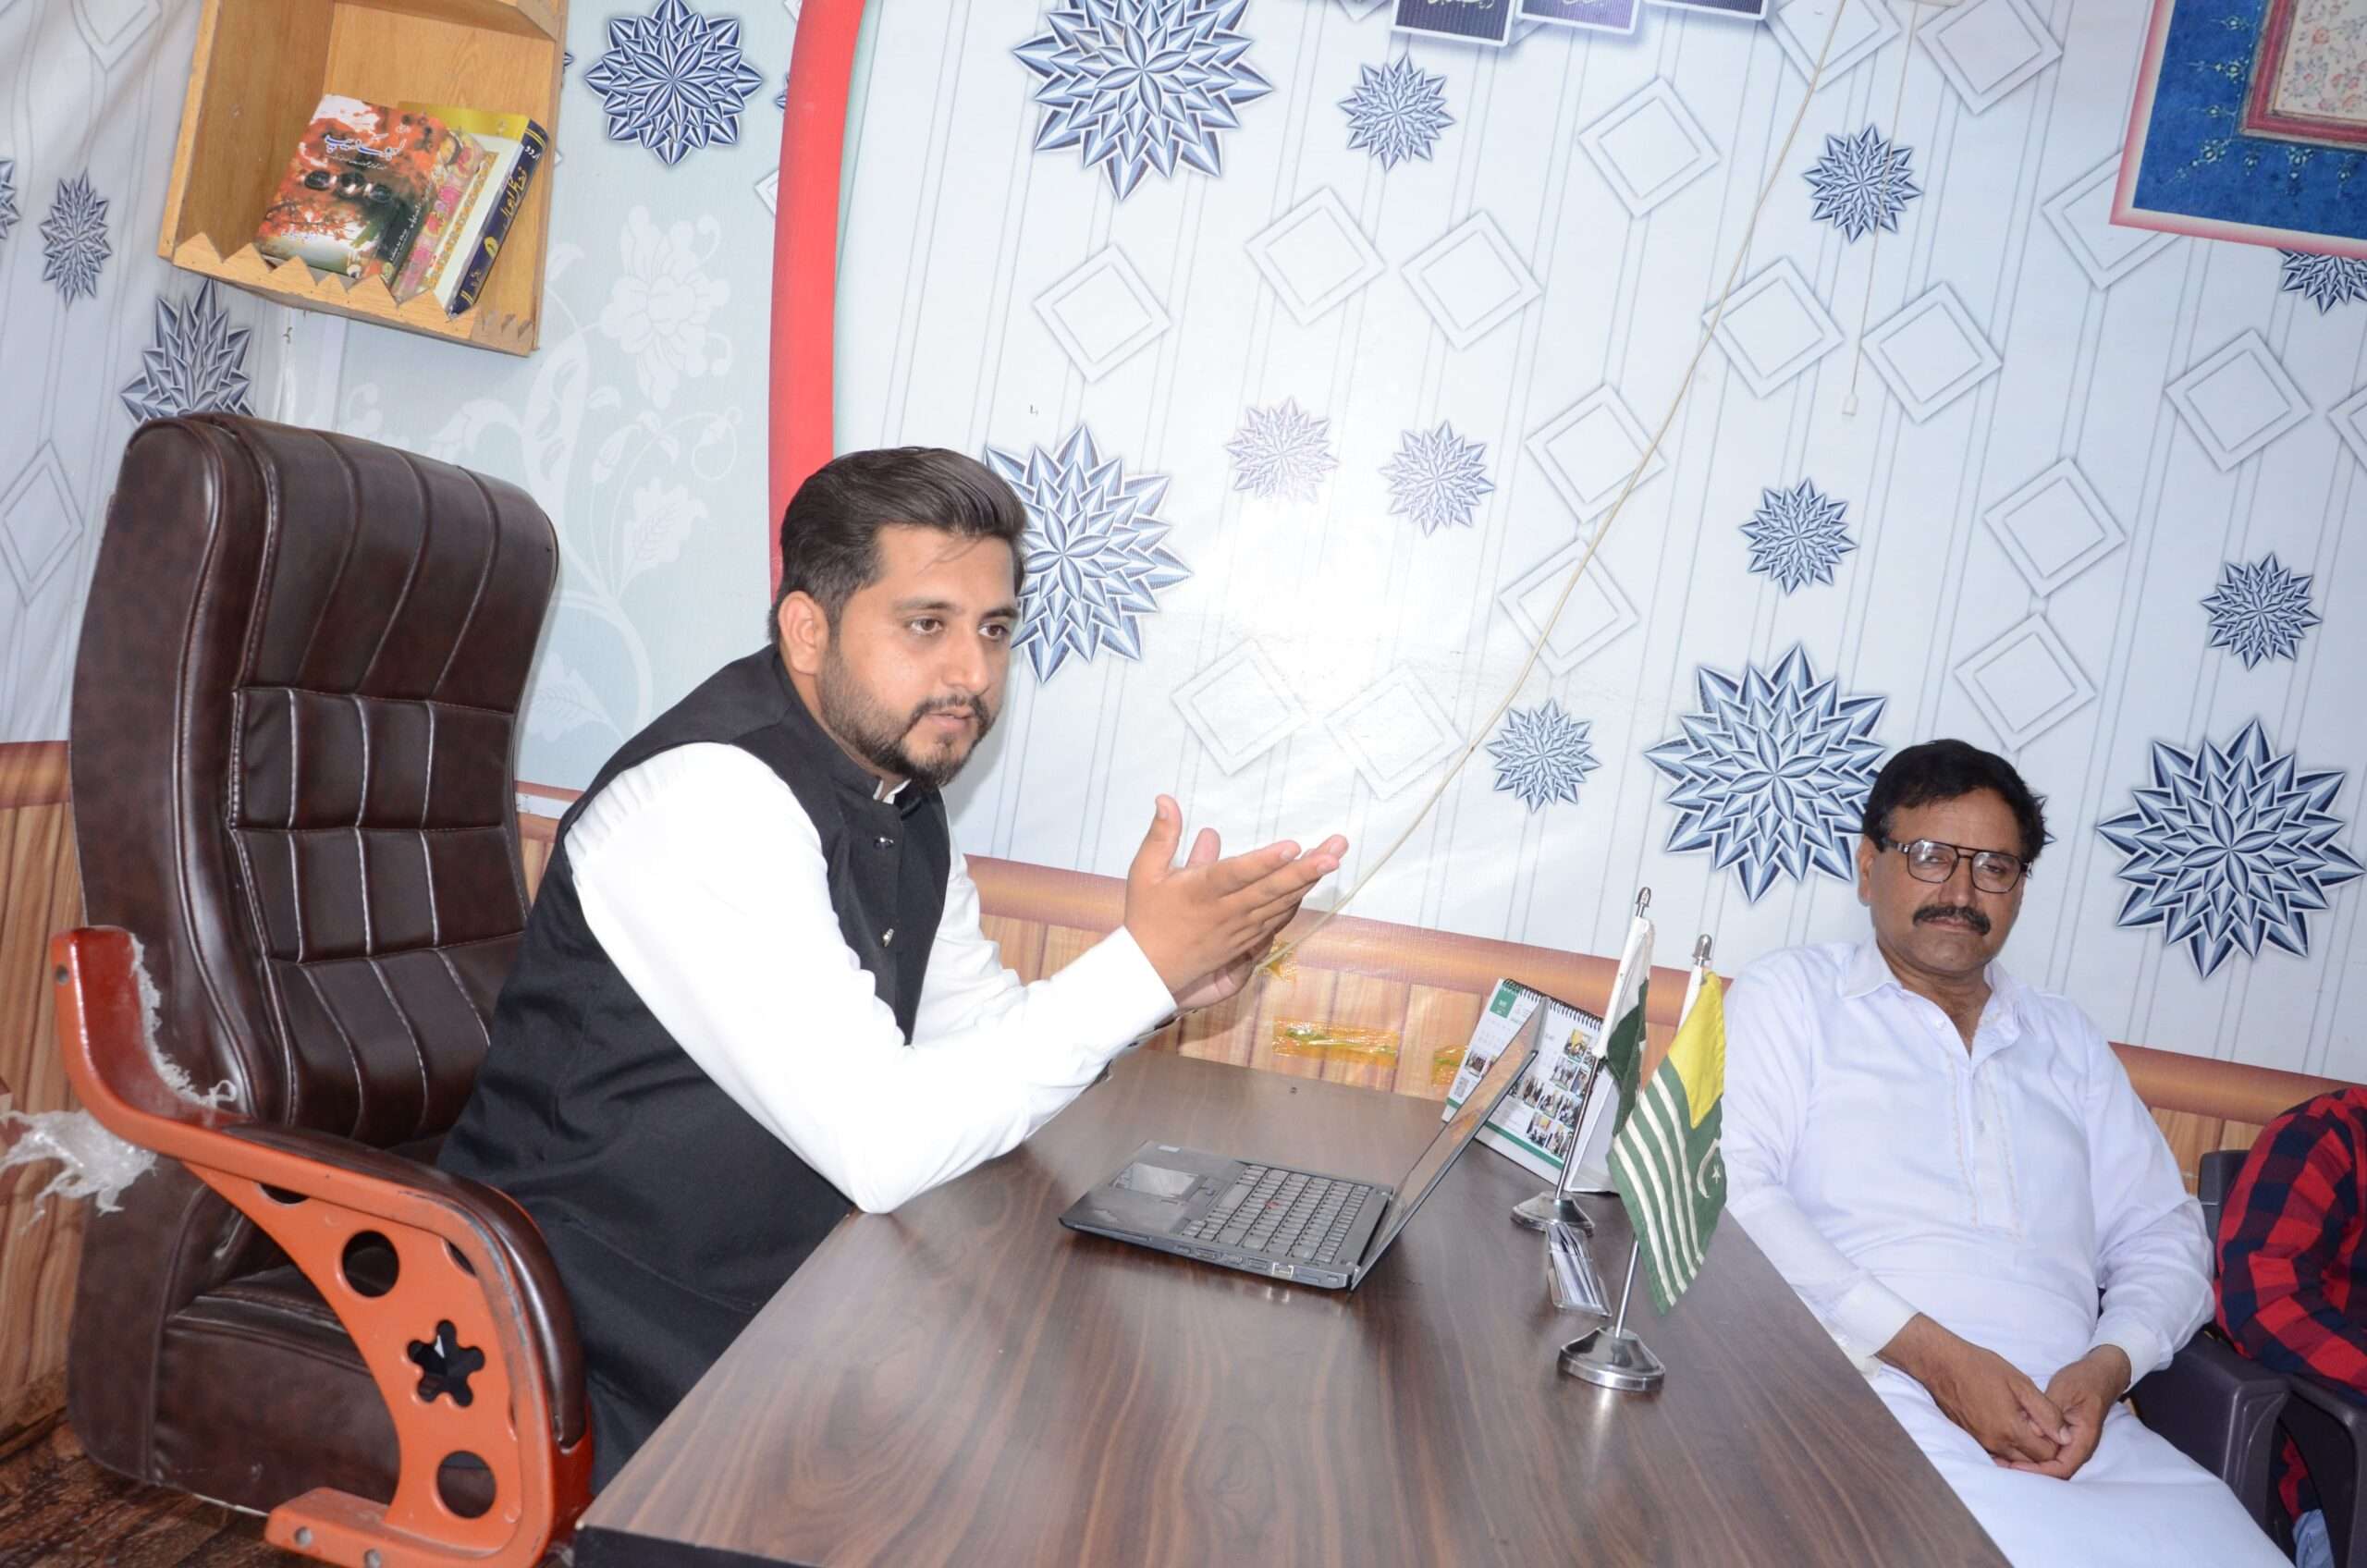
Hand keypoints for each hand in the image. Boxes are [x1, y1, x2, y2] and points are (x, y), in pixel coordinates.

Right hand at [1123, 795, 1344, 1001]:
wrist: (1151, 970)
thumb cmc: (1147, 916)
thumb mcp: (1145, 872)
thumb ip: (1161, 835)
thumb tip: (1166, 800)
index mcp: (1200, 892)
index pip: (1235, 875)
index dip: (1264, 862)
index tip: (1292, 846)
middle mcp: (1225, 912)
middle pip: (1270, 890)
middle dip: (1305, 870)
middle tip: (1334, 851)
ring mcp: (1240, 927)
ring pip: (1280, 903)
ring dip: (1308, 881)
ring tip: (1333, 857)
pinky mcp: (1248, 939)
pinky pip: (1278, 917)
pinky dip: (1297, 900)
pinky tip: (1314, 881)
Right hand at [1880, 1314, 2066, 1466]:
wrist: (1941, 1364)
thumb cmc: (1982, 1368)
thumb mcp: (2021, 1384)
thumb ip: (2046, 1412)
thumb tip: (2066, 1436)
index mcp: (2011, 1430)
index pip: (2047, 1455)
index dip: (2056, 1443)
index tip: (2052, 1426)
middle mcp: (1996, 1443)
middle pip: (2030, 1463)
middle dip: (2040, 1450)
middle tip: (2041, 1426)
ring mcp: (1981, 1443)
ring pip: (2012, 1460)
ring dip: (2023, 1449)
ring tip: (2024, 1425)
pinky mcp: (1971, 1439)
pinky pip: (1996, 1452)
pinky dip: (2006, 1446)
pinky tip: (2006, 1425)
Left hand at [2002, 1347, 2129, 1480]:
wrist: (2099, 1375)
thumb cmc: (2083, 1380)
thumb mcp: (2063, 1390)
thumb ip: (2049, 1412)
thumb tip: (2032, 1433)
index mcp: (2083, 1439)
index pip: (2062, 1468)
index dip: (2038, 1471)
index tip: (2015, 1466)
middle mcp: (2079, 1447)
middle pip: (2055, 1470)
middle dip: (2030, 1471)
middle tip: (2001, 1465)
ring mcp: (2072, 1443)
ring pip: (2051, 1463)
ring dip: (2029, 1463)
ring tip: (2002, 1459)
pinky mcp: (2064, 1437)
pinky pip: (2049, 1452)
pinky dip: (2031, 1452)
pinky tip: (2012, 1446)